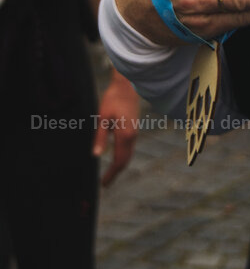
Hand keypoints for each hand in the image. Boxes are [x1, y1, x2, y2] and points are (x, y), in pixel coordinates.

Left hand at [93, 69, 139, 185]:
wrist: (127, 85)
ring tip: (110, 173)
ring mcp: (135, 132)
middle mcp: (132, 136)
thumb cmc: (113, 98)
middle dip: (116, 172)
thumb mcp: (103, 117)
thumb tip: (96, 155)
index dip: (111, 174)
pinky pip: (129, 147)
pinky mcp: (133, 127)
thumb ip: (101, 137)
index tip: (103, 184)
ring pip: (128, 154)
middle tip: (105, 183)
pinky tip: (116, 156)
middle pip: (125, 160)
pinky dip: (123, 156)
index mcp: (125, 135)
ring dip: (120, 165)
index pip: (119, 161)